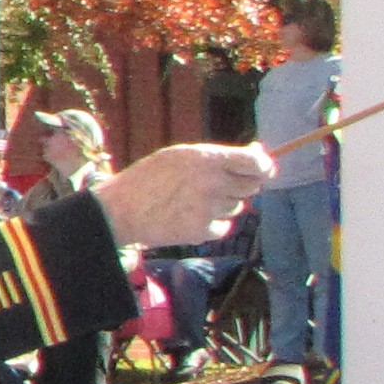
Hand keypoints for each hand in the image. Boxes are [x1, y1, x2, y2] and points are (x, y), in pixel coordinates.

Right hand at [93, 140, 268, 250]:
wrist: (120, 211)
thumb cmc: (147, 179)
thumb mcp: (179, 156)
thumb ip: (216, 157)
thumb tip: (257, 153)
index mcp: (207, 158)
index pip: (256, 163)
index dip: (263, 166)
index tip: (261, 170)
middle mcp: (214, 182)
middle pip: (251, 186)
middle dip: (240, 186)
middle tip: (216, 187)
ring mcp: (210, 208)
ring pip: (237, 207)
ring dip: (223, 205)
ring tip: (193, 203)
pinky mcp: (204, 230)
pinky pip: (224, 227)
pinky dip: (213, 224)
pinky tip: (189, 217)